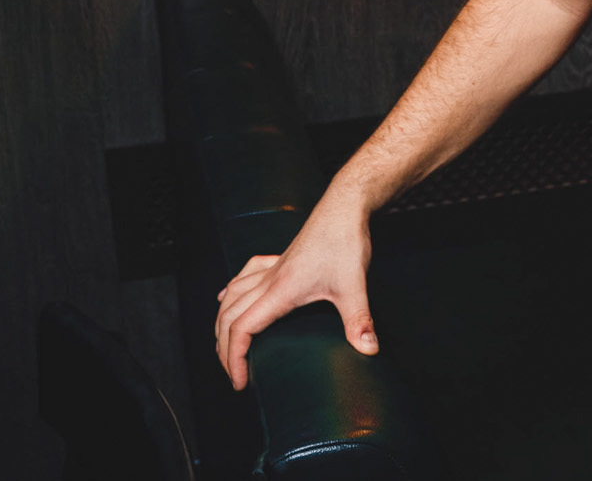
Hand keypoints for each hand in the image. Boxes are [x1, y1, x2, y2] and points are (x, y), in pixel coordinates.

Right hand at [213, 195, 376, 390]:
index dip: (234, 360)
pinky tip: (227, 298)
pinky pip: (243, 277)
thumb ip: (359, 320)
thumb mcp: (355, 286)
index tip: (241, 383)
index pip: (242, 330)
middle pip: (228, 318)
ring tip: (225, 348)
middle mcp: (268, 280)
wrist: (344, 207)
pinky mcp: (278, 259)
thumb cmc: (346, 242)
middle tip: (234, 376)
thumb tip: (369, 350)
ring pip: (231, 297)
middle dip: (224, 350)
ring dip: (221, 324)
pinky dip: (231, 292)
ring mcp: (271, 269)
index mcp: (280, 291)